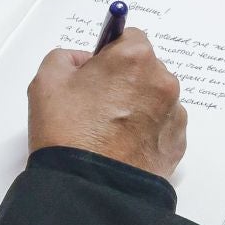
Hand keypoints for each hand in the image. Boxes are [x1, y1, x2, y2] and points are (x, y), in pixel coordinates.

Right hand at [27, 30, 186, 179]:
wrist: (89, 187)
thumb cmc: (69, 134)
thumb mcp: (46, 80)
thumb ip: (65, 57)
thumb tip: (81, 61)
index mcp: (134, 58)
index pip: (129, 37)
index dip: (110, 52)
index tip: (98, 68)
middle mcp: (162, 81)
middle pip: (145, 67)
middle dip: (125, 78)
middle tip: (97, 102)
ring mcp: (174, 113)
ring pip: (155, 97)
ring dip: (138, 104)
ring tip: (108, 128)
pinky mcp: (177, 142)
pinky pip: (162, 125)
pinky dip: (147, 129)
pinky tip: (122, 143)